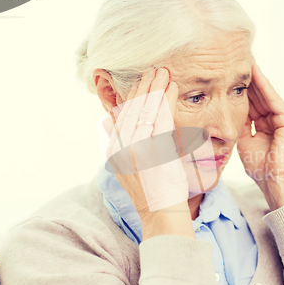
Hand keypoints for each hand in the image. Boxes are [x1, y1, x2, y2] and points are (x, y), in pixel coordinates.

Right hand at [102, 67, 194, 238]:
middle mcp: (121, 148)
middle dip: (143, 87)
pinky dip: (166, 100)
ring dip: (155, 88)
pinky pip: (160, 118)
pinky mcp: (153, 150)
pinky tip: (171, 87)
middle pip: (132, 109)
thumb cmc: (152, 192)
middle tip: (153, 69)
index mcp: (115, 151)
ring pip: (145, 110)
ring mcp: (136, 149)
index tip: (141, 82)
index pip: (123, 116)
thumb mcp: (130, 168)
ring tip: (163, 71)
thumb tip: (111, 121)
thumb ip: (122, 144)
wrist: (161, 215)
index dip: (132, 96)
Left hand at [237, 61, 283, 209]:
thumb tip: (227, 114)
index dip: (239, 92)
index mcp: (263, 128)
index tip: (227, 78)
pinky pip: (273, 99)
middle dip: (246, 81)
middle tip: (234, 61)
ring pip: (265, 95)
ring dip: (254, 78)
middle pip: (257, 97)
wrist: (276, 182)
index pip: (250, 105)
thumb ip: (239, 127)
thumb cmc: (261, 169)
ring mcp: (283, 120)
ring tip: (244, 60)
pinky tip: (254, 72)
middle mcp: (274, 121)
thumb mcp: (244, 143)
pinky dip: (264, 85)